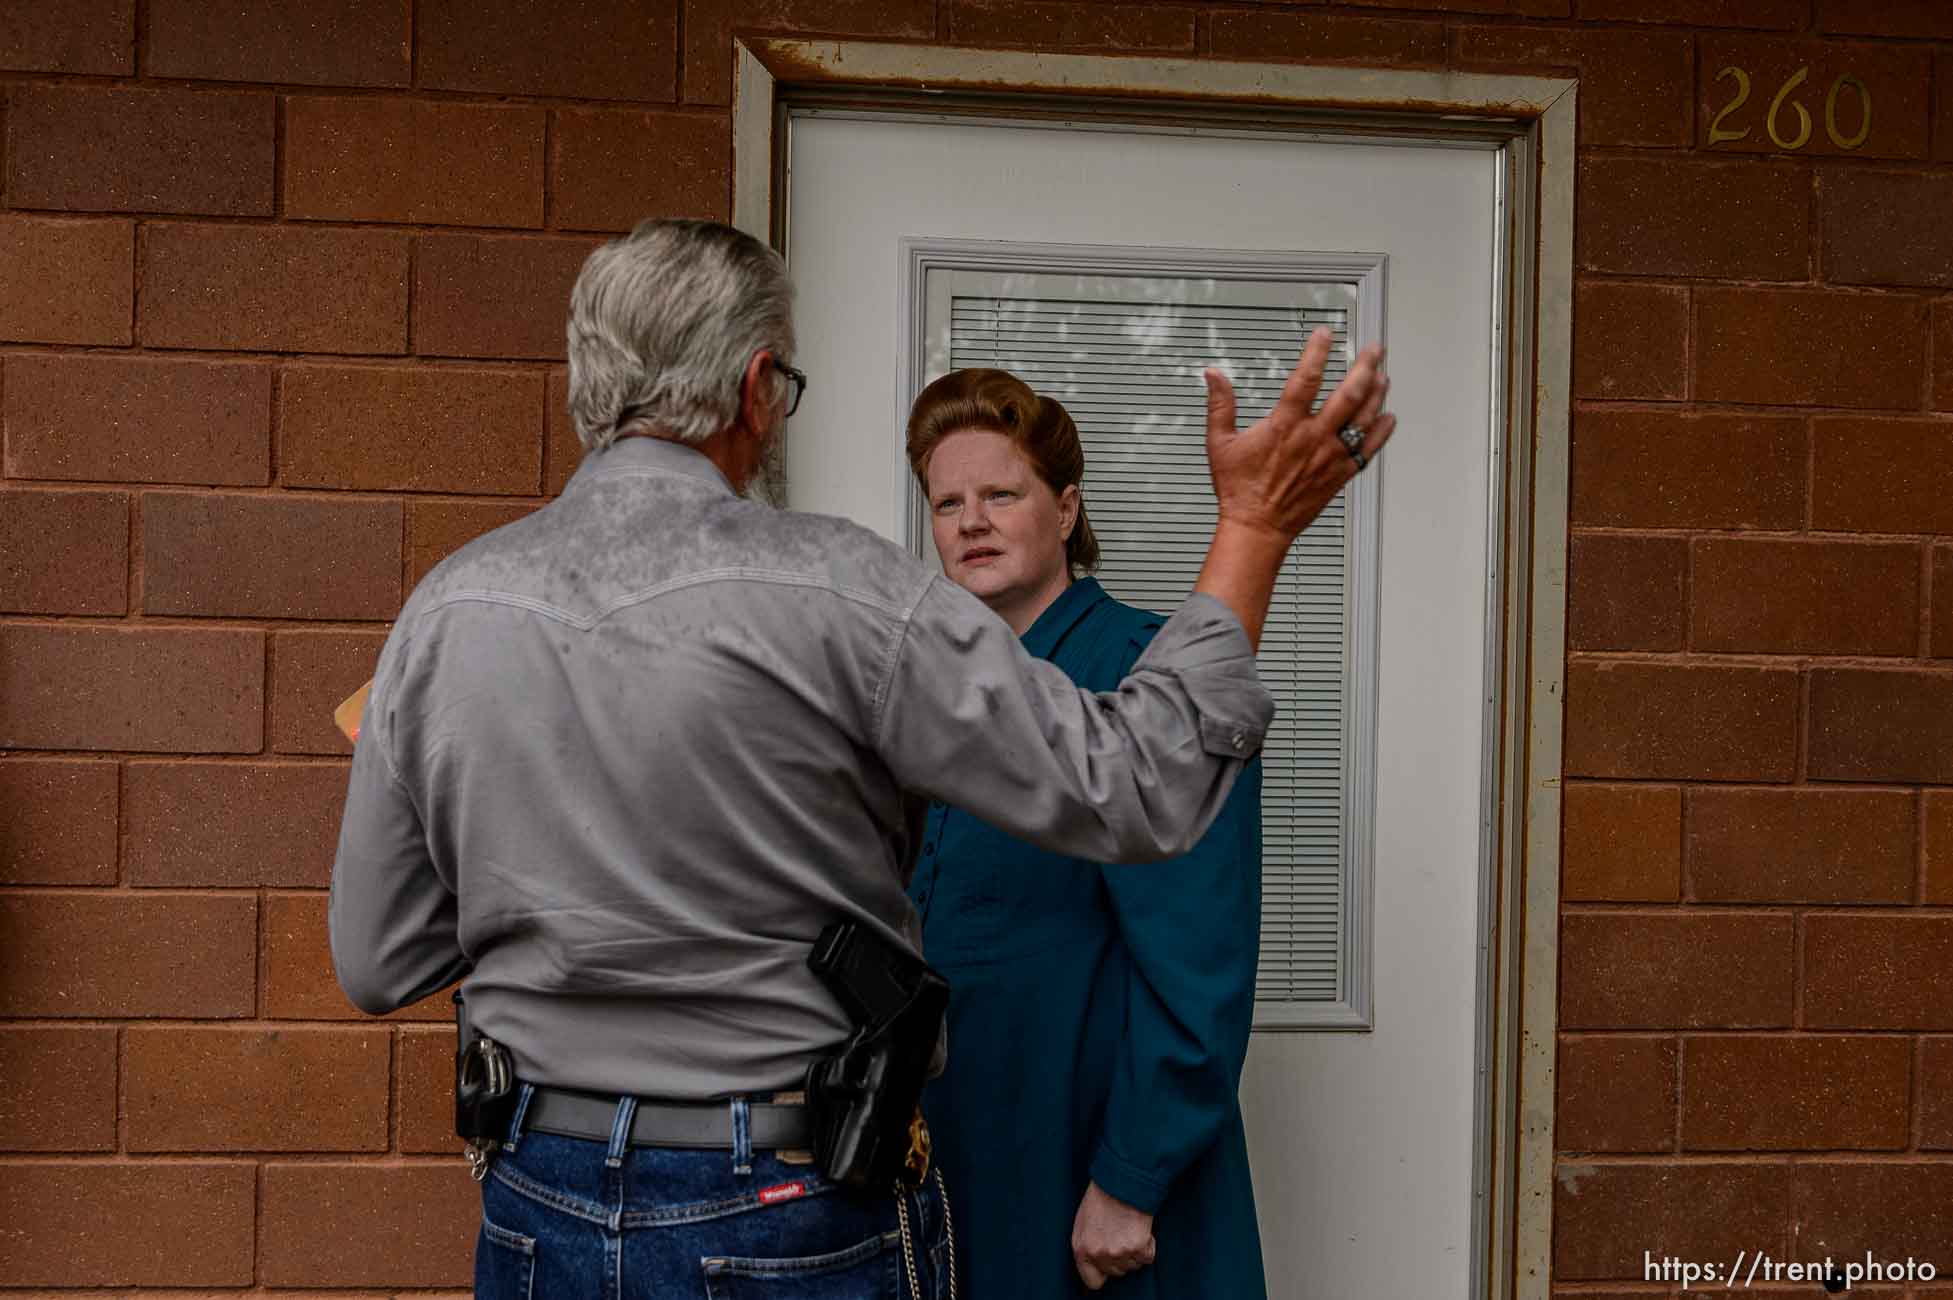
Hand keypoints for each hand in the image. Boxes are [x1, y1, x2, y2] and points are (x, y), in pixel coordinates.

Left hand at [1071, 1181, 1155, 1290]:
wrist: (1122, 1179)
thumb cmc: (1102, 1196)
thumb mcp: (1083, 1223)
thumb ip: (1088, 1247)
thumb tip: (1097, 1263)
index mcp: (1081, 1249)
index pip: (1093, 1281)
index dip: (1103, 1273)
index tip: (1109, 1264)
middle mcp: (1099, 1254)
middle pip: (1116, 1273)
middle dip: (1121, 1258)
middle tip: (1121, 1236)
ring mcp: (1119, 1252)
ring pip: (1133, 1266)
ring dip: (1135, 1251)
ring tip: (1130, 1228)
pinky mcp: (1138, 1247)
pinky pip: (1148, 1257)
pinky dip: (1149, 1245)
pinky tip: (1141, 1229)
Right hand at [1203, 327, 1393, 544]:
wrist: (1257, 527)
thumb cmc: (1239, 490)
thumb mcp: (1220, 443)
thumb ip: (1220, 405)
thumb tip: (1214, 376)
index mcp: (1284, 426)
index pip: (1306, 378)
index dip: (1318, 352)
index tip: (1325, 335)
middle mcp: (1313, 438)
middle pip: (1349, 395)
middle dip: (1365, 367)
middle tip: (1374, 350)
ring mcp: (1330, 456)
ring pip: (1364, 419)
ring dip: (1377, 394)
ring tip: (1383, 376)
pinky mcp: (1340, 475)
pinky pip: (1368, 450)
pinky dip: (1382, 433)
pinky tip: (1388, 418)